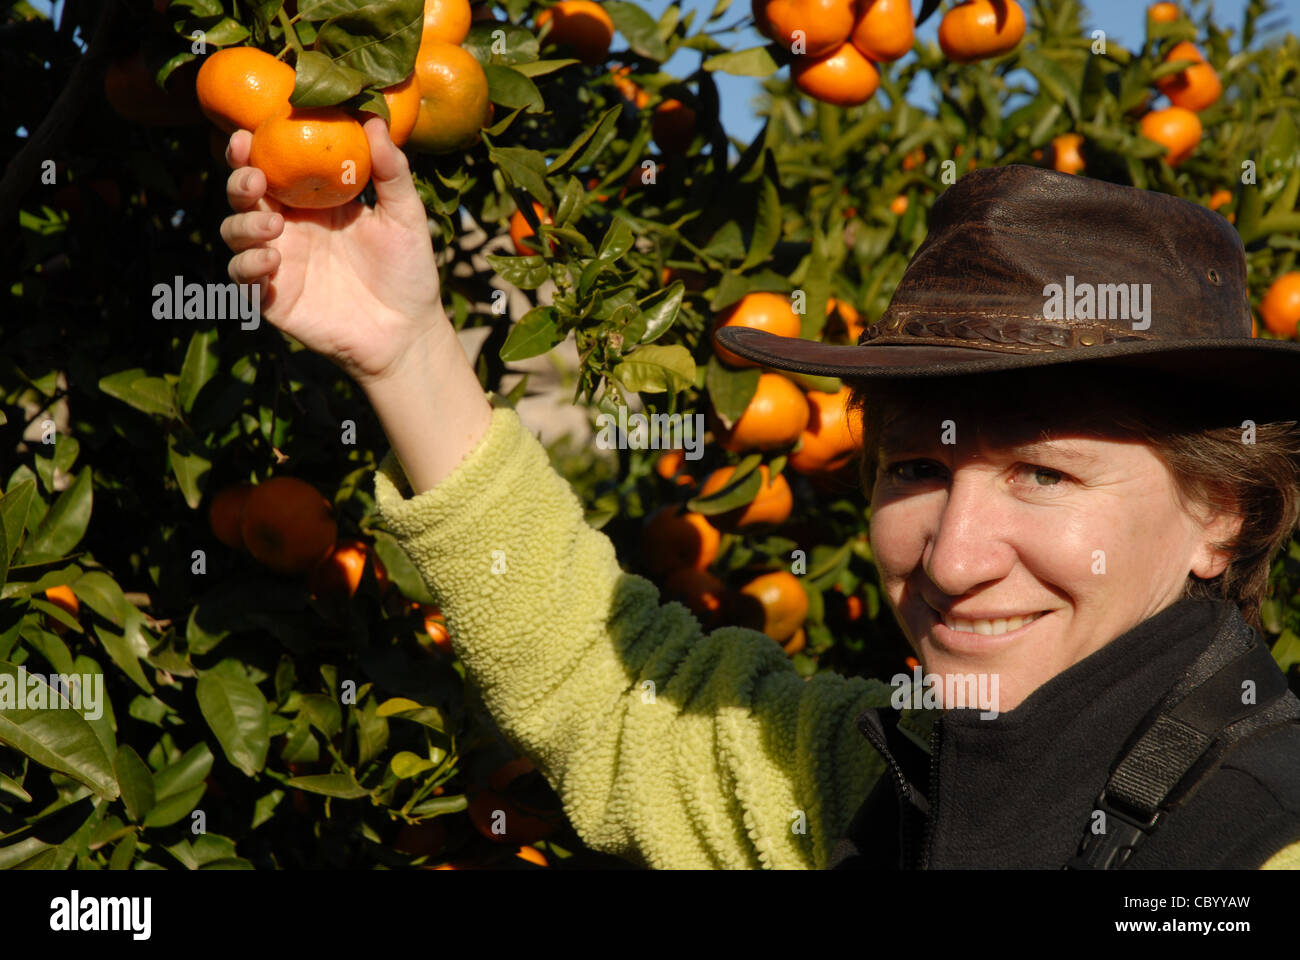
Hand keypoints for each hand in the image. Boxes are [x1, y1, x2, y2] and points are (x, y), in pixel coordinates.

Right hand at [220, 117, 446, 386]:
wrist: (407, 331)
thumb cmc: (408, 271)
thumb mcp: (405, 216)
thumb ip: (391, 171)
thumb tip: (374, 118)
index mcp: (314, 202)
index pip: (275, 167)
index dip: (255, 150)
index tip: (251, 133)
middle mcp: (289, 228)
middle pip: (244, 195)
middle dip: (239, 181)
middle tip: (254, 178)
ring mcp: (278, 262)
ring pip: (234, 233)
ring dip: (242, 224)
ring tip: (272, 225)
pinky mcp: (272, 298)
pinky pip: (242, 278)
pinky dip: (248, 265)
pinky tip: (274, 259)